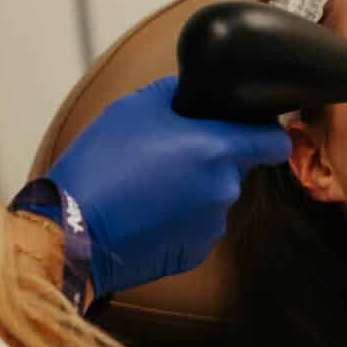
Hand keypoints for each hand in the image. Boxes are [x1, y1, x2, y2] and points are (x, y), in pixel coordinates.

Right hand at [41, 76, 290, 296]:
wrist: (72, 228)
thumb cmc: (100, 164)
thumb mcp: (135, 107)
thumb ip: (179, 93)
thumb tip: (199, 93)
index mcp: (217, 149)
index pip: (275, 141)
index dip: (264, 131)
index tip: (248, 129)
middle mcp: (223, 189)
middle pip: (237, 166)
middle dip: (212, 157)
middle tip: (169, 152)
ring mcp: (211, 226)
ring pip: (214, 196)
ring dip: (194, 188)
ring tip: (149, 184)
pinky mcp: (194, 254)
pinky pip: (198, 225)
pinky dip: (180, 217)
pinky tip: (146, 211)